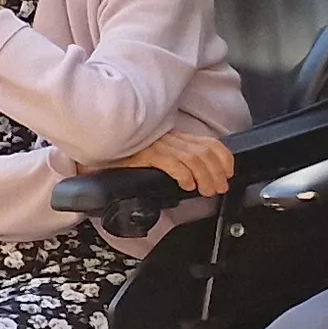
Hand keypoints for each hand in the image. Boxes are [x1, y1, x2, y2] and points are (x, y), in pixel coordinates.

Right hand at [96, 129, 233, 196]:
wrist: (98, 153)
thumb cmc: (128, 157)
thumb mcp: (161, 155)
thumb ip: (180, 161)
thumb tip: (200, 178)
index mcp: (176, 137)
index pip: (210, 142)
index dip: (224, 158)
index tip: (229, 173)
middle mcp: (170, 138)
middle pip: (205, 152)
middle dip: (218, 172)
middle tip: (220, 188)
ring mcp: (158, 145)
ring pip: (194, 158)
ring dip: (205, 177)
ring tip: (206, 191)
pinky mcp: (145, 154)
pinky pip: (172, 162)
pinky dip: (184, 175)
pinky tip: (187, 186)